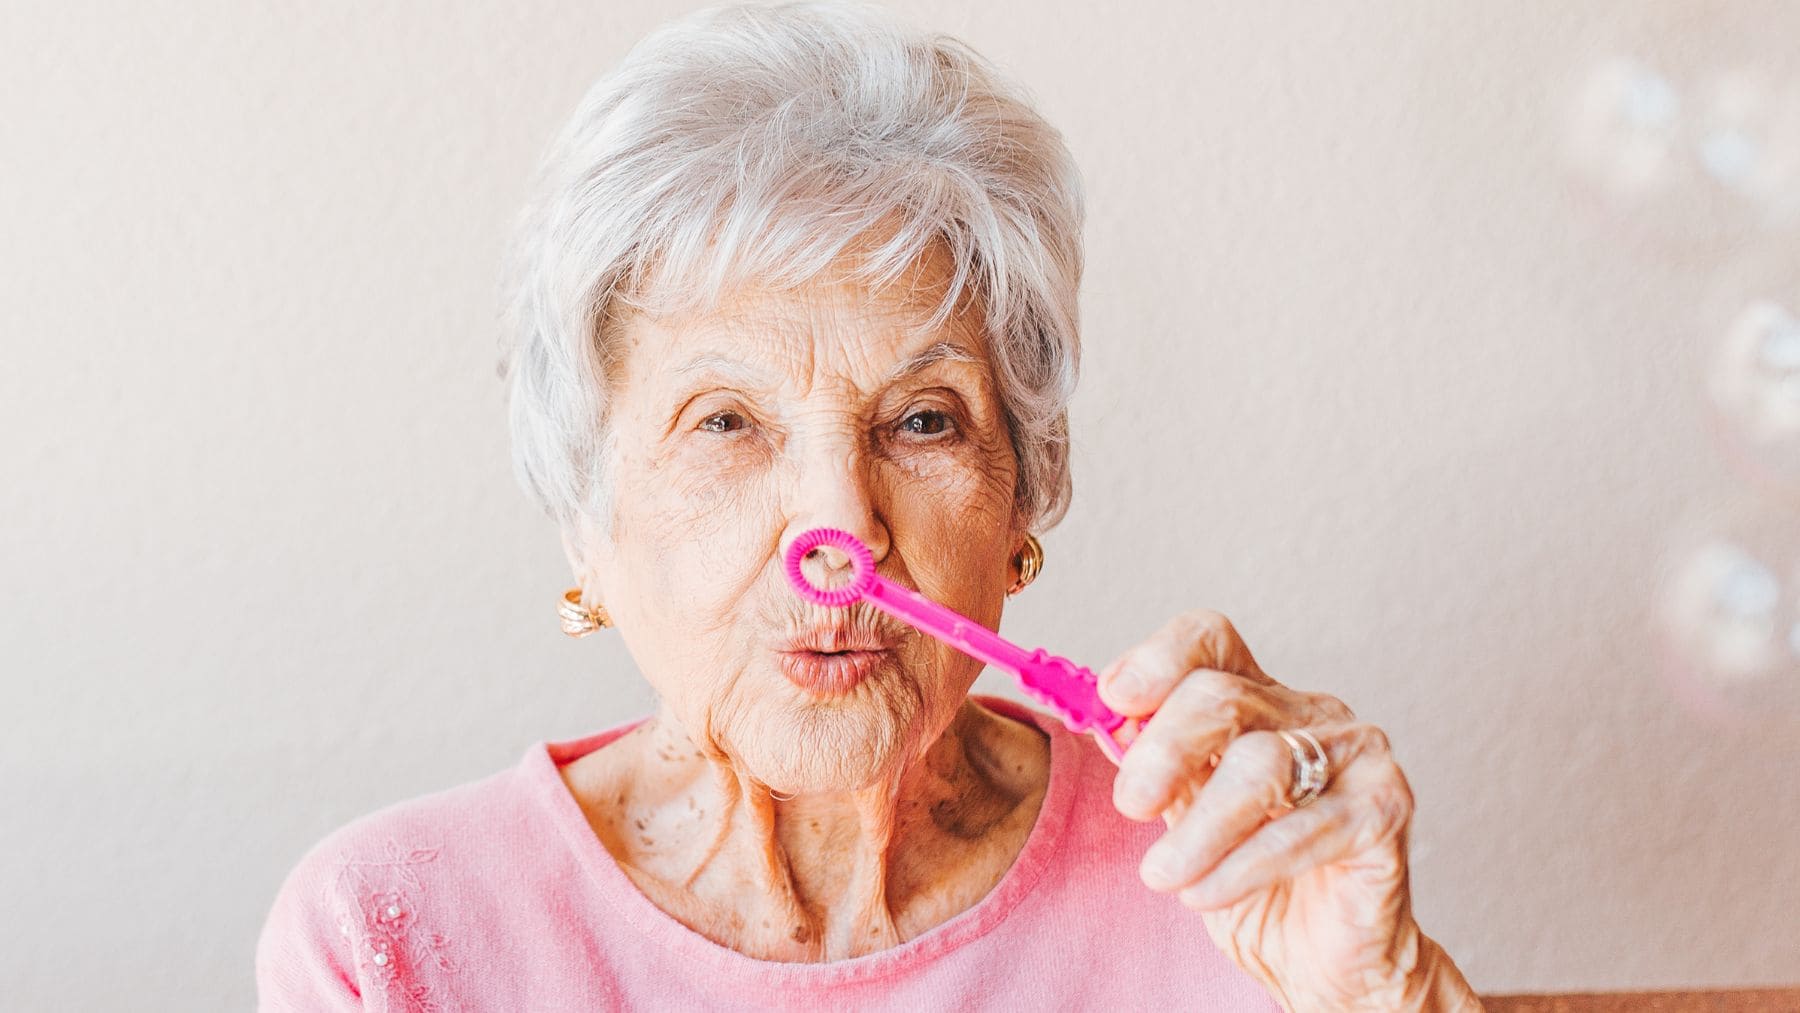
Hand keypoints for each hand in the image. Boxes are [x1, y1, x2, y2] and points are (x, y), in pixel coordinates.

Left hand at [1098, 609, 1475, 1010]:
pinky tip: (1203, 894)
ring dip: (1199, 827)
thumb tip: (1106, 724)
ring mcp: (1356, 757)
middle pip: (1223, 695)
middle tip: (1131, 805)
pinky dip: (1241, 866)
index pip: (1210, 639)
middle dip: (1163, 750)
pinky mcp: (1385, 812)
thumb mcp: (1184, 813)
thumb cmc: (1248, 878)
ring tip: (1161, 874)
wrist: (1319, 956)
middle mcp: (1311, 714)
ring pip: (1261, 762)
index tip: (1114, 700)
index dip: (1158, 659)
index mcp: (1258, 699)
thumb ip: (1154, 765)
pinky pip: (1304, 830)